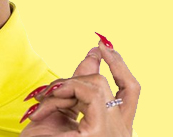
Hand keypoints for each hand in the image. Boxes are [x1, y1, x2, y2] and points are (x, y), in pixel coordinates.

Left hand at [20, 34, 139, 135]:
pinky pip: (88, 93)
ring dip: (63, 88)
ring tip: (41, 104)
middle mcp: (120, 132)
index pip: (130, 91)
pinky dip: (64, 90)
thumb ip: (78, 86)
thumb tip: (93, 54)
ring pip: (97, 86)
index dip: (120, 65)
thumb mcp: (62, 111)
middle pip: (111, 86)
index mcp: (112, 128)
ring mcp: (113, 134)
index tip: (102, 45)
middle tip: (50, 90)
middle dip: (78, 77)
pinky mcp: (99, 132)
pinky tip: (46, 99)